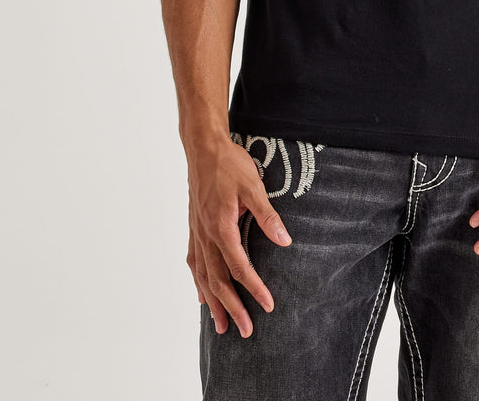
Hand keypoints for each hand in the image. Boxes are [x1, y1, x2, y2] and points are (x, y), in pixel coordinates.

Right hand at [185, 136, 292, 336]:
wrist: (203, 147)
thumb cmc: (229, 164)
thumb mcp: (253, 186)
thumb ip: (267, 215)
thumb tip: (285, 240)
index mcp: (221, 227)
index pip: (238, 267)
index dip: (253, 289)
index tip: (267, 306)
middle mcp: (205, 235)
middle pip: (217, 280)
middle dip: (232, 307)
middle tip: (245, 330)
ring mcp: (197, 232)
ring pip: (203, 276)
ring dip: (213, 302)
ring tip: (221, 325)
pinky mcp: (194, 227)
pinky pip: (194, 262)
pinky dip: (198, 282)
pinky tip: (201, 295)